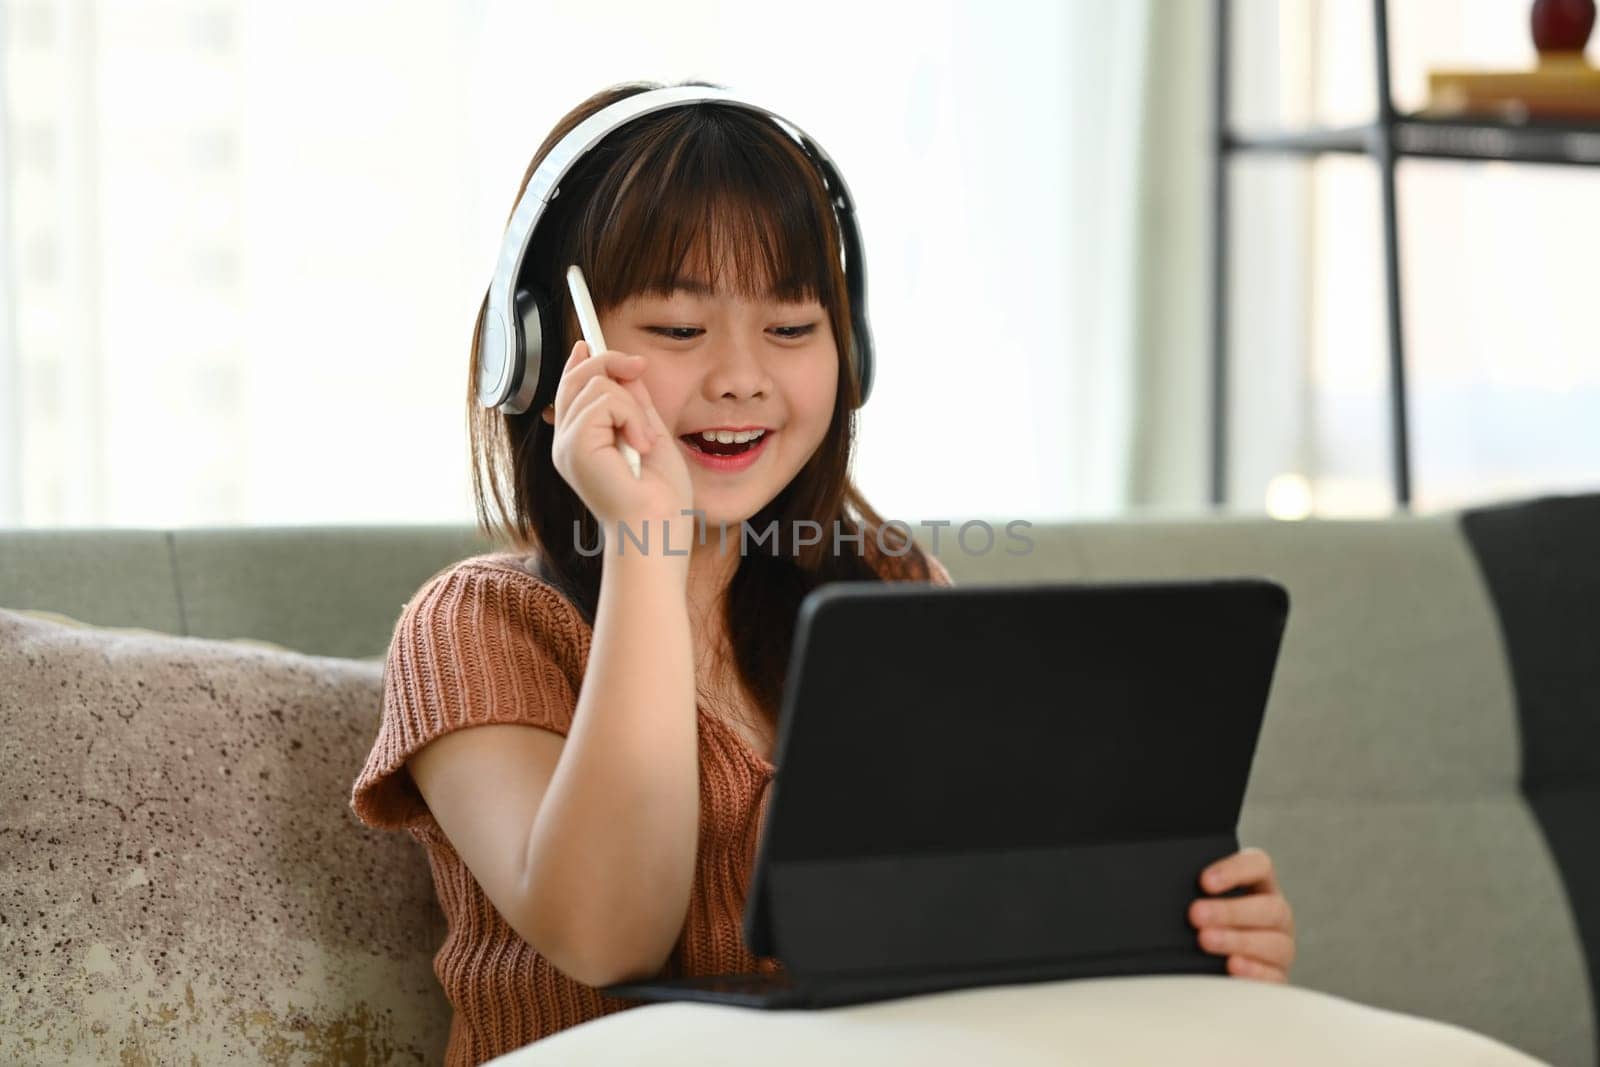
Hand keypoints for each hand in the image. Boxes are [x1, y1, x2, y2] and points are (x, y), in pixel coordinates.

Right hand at [545, 340, 692, 534]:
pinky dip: (632, 417)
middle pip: (580, 374)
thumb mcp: (650, 435)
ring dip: (633, 407)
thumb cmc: (659, 498)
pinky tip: (639, 447)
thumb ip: (635, 403)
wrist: (657, 531)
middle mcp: (567, 441)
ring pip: (597, 384)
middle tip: (641, 372)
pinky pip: (605, 400)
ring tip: (643, 442)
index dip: (582, 360)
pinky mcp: (575, 446)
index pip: (571, 386)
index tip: (588, 342)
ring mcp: (567, 444)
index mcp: (581, 441)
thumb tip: (626, 367)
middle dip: (614, 364)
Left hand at [1188, 846, 1295, 982]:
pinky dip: (1252, 970)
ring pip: (1273, 941)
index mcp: (1259, 885)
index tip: (1204, 881)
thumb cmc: (1209, 923)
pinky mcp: (1278, 975)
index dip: (1235, 870)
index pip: (1259, 865)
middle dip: (1230, 911)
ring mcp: (1280, 945)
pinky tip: (1231, 965)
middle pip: (1268, 907)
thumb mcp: (1204, 901)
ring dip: (1236, 940)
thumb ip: (1196, 893)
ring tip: (1205, 940)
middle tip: (1196, 914)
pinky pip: (1273, 974)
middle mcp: (1276, 914)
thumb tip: (1170, 894)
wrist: (1219, 971)